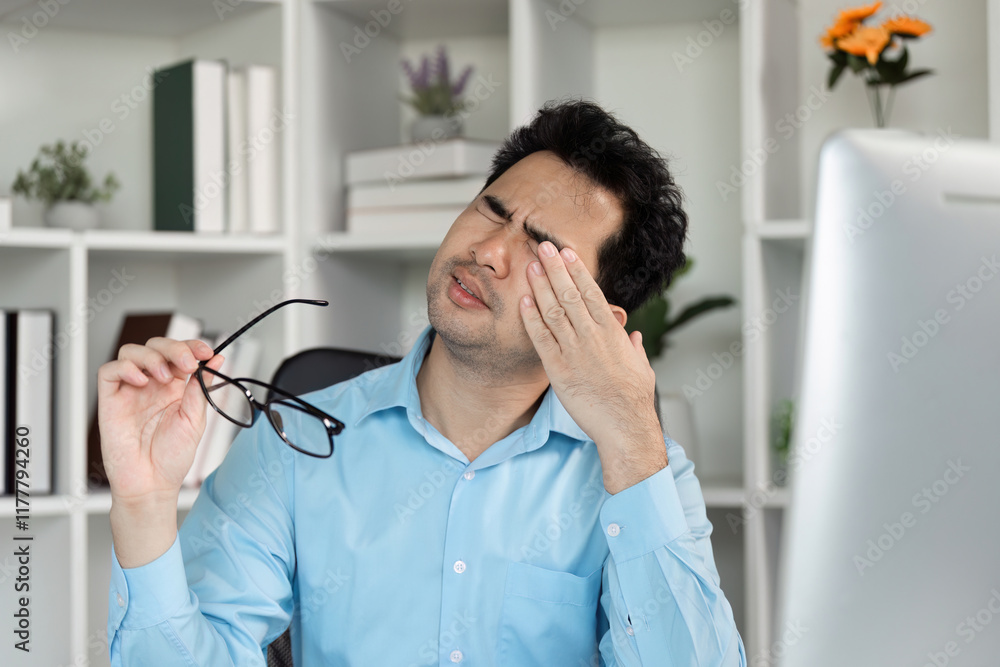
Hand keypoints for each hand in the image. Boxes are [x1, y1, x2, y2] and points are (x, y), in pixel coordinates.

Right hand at [97, 337, 223, 505]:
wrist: (152, 484)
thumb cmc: (172, 457)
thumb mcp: (195, 419)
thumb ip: (202, 388)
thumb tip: (217, 360)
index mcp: (175, 387)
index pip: (180, 353)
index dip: (192, 346)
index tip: (206, 352)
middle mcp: (152, 385)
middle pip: (156, 346)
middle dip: (174, 347)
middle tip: (188, 363)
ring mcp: (130, 391)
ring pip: (131, 352)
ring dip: (151, 356)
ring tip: (164, 376)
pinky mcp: (110, 401)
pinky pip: (109, 371)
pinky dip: (125, 368)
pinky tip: (142, 381)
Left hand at [520, 241, 667, 492]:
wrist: (624, 425)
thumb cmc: (634, 398)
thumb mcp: (642, 366)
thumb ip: (635, 347)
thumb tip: (635, 336)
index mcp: (613, 331)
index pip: (591, 292)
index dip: (576, 270)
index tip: (566, 253)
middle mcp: (592, 336)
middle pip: (569, 294)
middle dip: (554, 268)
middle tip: (542, 247)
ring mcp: (574, 351)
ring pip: (553, 310)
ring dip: (540, 286)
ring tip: (530, 266)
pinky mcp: (558, 368)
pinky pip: (541, 338)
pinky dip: (531, 318)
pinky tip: (523, 301)